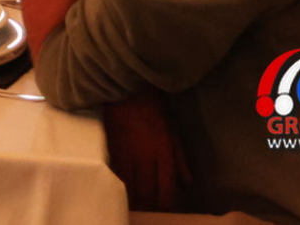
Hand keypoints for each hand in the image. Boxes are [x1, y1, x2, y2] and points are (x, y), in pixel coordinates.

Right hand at [103, 92, 188, 211]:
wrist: (126, 90)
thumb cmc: (153, 109)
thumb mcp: (173, 132)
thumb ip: (180, 159)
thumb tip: (187, 183)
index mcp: (164, 152)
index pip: (166, 188)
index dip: (166, 203)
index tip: (165, 208)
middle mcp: (145, 158)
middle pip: (147, 192)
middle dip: (149, 204)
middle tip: (150, 208)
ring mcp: (127, 156)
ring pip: (130, 187)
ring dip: (134, 198)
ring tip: (137, 202)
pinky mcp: (112, 151)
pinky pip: (117, 176)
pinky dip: (121, 186)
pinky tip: (123, 189)